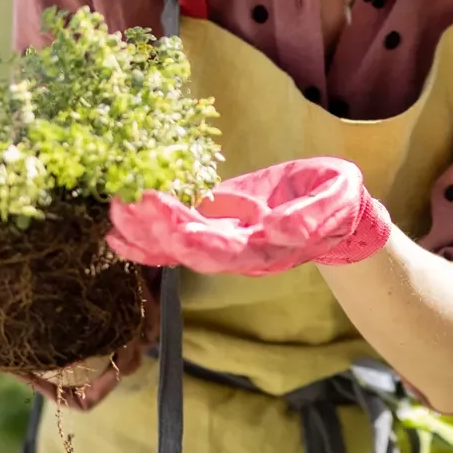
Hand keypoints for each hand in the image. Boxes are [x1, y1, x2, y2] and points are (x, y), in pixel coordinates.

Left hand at [106, 156, 391, 276]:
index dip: (187, 235)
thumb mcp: (336, 200)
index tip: (160, 212)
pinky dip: (145, 237)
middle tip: (123, 199)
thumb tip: (273, 228)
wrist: (337, 214)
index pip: (220, 249)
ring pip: (175, 245)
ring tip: (114, 206)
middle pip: (187, 250)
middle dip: (153, 228)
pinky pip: (175, 236)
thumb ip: (309, 216)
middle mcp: (238, 253)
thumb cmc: (338, 204)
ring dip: (142, 230)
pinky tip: (117, 229)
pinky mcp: (217, 225)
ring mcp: (224, 241)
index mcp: (265, 250)